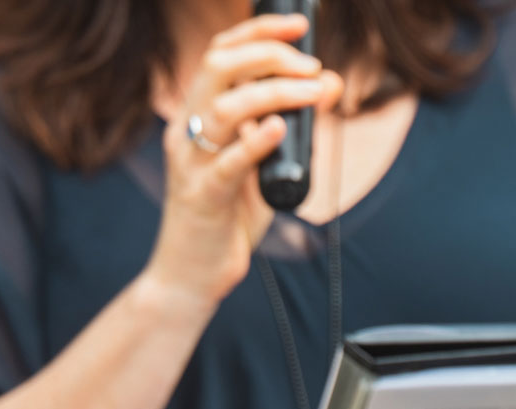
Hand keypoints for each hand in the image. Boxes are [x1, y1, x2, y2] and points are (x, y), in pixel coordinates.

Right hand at [146, 14, 344, 307]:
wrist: (191, 276)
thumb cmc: (226, 220)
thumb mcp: (263, 165)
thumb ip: (291, 126)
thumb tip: (329, 82)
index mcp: (195, 116)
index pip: (220, 54)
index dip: (258, 31)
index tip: (299, 24)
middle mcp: (186, 132)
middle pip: (219, 68)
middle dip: (269, 54)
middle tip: (310, 64)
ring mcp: (192, 165)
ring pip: (225, 109)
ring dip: (276, 93)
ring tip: (314, 93)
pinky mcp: (203, 199)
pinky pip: (227, 164)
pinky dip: (256, 142)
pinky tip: (280, 129)